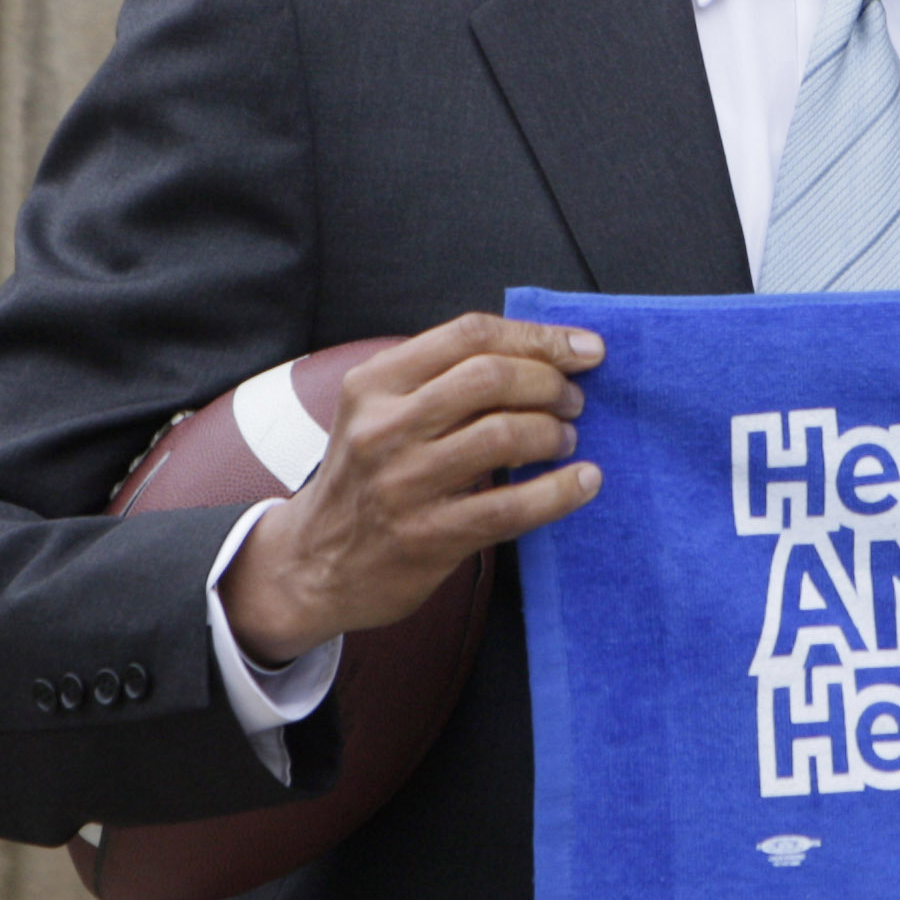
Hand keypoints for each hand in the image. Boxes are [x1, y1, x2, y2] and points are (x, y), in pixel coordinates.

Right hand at [217, 314, 602, 662]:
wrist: (314, 564)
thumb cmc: (367, 477)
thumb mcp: (380, 411)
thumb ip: (442, 379)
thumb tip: (543, 354)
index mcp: (375, 383)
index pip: (470, 335)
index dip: (539, 336)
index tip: (585, 348)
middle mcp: (384, 427)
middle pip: (491, 377)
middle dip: (550, 383)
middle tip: (573, 402)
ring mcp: (403, 483)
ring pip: (503, 435)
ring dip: (554, 433)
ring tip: (565, 440)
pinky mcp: (428, 536)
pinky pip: (511, 506)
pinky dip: (561, 490)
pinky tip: (584, 482)